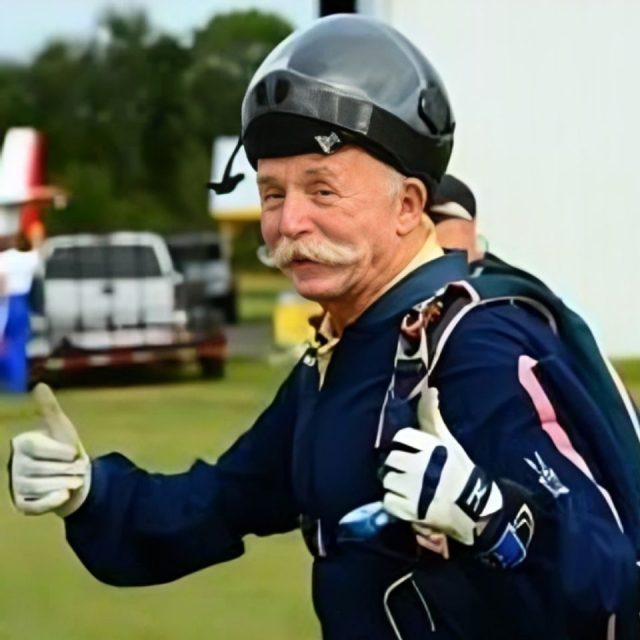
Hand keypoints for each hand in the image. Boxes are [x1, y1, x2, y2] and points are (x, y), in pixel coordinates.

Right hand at [10, 383, 90, 516]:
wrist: (74, 477)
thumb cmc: (66, 450)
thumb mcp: (61, 428)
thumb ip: (50, 409)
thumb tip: (40, 385)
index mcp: (22, 443)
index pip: (40, 448)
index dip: (62, 451)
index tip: (74, 452)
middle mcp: (14, 464)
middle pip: (43, 469)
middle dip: (68, 469)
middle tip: (79, 468)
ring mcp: (16, 486)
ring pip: (42, 487)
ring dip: (66, 483)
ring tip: (75, 480)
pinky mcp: (23, 505)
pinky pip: (38, 505)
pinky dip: (54, 501)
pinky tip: (65, 495)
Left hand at [382, 387, 501, 544]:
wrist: (473, 508)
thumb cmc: (458, 470)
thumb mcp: (447, 441)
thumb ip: (432, 416)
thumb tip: (430, 389)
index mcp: (432, 447)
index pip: (403, 436)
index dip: (406, 443)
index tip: (414, 452)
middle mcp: (421, 466)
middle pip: (392, 457)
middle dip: (399, 464)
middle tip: (410, 472)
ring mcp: (414, 489)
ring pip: (388, 478)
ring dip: (395, 483)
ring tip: (409, 488)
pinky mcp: (410, 510)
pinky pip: (388, 500)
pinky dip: (395, 503)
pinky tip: (407, 502)